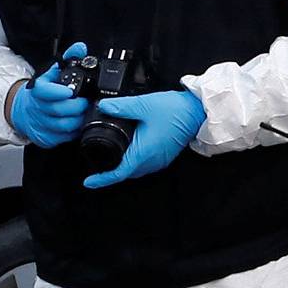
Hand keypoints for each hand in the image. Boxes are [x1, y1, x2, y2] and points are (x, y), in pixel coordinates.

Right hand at [8, 42, 88, 148]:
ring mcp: (40, 125)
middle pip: (59, 110)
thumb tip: (80, 48)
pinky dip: (73, 132)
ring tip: (84, 113)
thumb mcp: (53, 72)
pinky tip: (77, 124)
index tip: (70, 92)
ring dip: (78, 120)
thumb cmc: (44, 91)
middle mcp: (37, 108)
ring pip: (63, 126)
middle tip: (86, 102)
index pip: (44, 92)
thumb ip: (69, 58)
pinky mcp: (45, 139)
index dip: (58, 92)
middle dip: (77, 107)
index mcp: (37, 90)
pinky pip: (63, 138)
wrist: (26, 110)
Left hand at [83, 89, 204, 187]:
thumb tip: (103, 107)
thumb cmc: (175, 110)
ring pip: (135, 170)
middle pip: (125, 173)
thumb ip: (121, 107)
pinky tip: (129, 150)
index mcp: (143, 153)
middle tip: (95, 164)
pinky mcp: (164, 156)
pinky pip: (144, 165)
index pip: (118, 173)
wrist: (198, 111)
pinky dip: (133, 161)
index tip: (88, 182)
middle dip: (110, 171)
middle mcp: (151, 161)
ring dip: (122, 166)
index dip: (102, 179)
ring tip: (109, 157)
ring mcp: (159, 160)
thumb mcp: (144, 105)